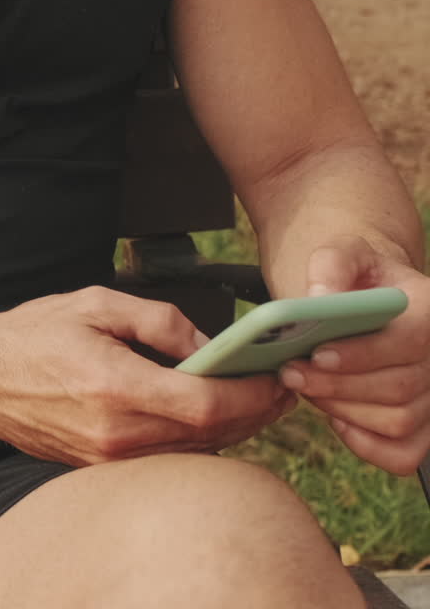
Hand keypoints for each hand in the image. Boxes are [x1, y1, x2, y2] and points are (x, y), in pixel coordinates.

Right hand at [0, 286, 294, 465]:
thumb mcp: (96, 303)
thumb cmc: (34, 333)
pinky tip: (213, 413)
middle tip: (283, 387)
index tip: (277, 378)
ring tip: (257, 397)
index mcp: (115, 388)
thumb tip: (208, 345)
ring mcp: (107, 458)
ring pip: (192, 451)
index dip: (251, 395)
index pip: (204, 406)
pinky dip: (199, 437)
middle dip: (254, 413)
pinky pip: (166, 456)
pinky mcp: (102, 466)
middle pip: (208, 435)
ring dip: (232, 428)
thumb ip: (159, 320)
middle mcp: (115, 434)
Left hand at [279, 236, 429, 474]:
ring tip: (307, 387)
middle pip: (399, 388)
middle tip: (291, 372)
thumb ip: (331, 266)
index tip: (316, 354)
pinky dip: (366, 445)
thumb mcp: (345, 253)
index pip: (407, 342)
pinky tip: (337, 419)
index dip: (362, 354)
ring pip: (397, 422)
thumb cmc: (359, 277)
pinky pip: (404, 454)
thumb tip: (318, 299)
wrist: (375, 301)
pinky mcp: (427, 427)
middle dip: (337, 386)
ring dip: (343, 410)